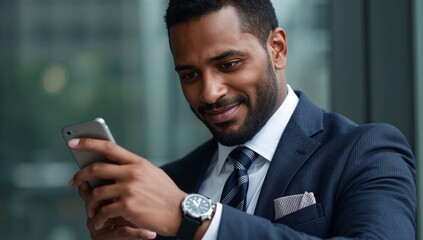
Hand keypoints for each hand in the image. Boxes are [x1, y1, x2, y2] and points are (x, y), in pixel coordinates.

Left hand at [69, 138, 186, 236]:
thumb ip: (134, 168)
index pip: (109, 147)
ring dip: (88, 202)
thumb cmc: (166, 194)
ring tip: (89, 209)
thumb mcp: (152, 173)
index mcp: (138, 162)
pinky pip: (103, 212)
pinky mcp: (127, 206)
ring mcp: (129, 189)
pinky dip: (98, 219)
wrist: (180, 212)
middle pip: (96, 168)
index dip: (89, 143)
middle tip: (73, 182)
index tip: (73, 142)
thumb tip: (113, 165)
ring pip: (96, 192)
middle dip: (80, 175)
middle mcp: (132, 173)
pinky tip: (98, 223)